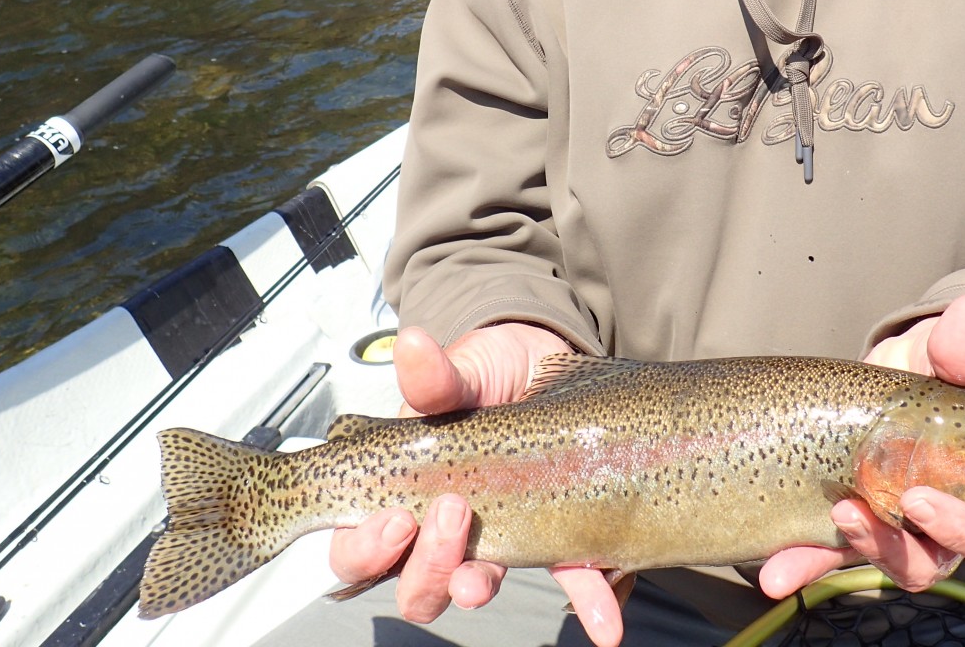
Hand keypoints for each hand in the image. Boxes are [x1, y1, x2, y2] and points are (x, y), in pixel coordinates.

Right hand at [327, 325, 629, 645]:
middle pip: (414, 582)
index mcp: (405, 489)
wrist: (551, 364)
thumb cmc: (487, 374)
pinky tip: (605, 622)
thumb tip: (413, 344)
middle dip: (426, 568)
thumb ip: (435, 375)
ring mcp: (501, 534)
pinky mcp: (557, 533)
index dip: (366, 547)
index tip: (395, 517)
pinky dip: (588, 599)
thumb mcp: (460, 369)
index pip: (359, 544)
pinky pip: (570, 578)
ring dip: (478, 588)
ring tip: (483, 582)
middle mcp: (445, 524)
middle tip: (453, 517)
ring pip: (475, 586)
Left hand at [757, 292, 964, 595]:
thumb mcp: (954, 353)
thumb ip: (963, 343)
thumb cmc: (949, 367)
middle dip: (899, 548)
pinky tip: (774, 572)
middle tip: (861, 512)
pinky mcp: (858, 522)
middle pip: (937, 560)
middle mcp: (954, 522)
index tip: (922, 499)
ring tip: (833, 517)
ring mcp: (903, 527)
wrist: (907, 369)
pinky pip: (833, 554)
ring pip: (889, 562)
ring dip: (859, 550)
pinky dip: (805, 564)